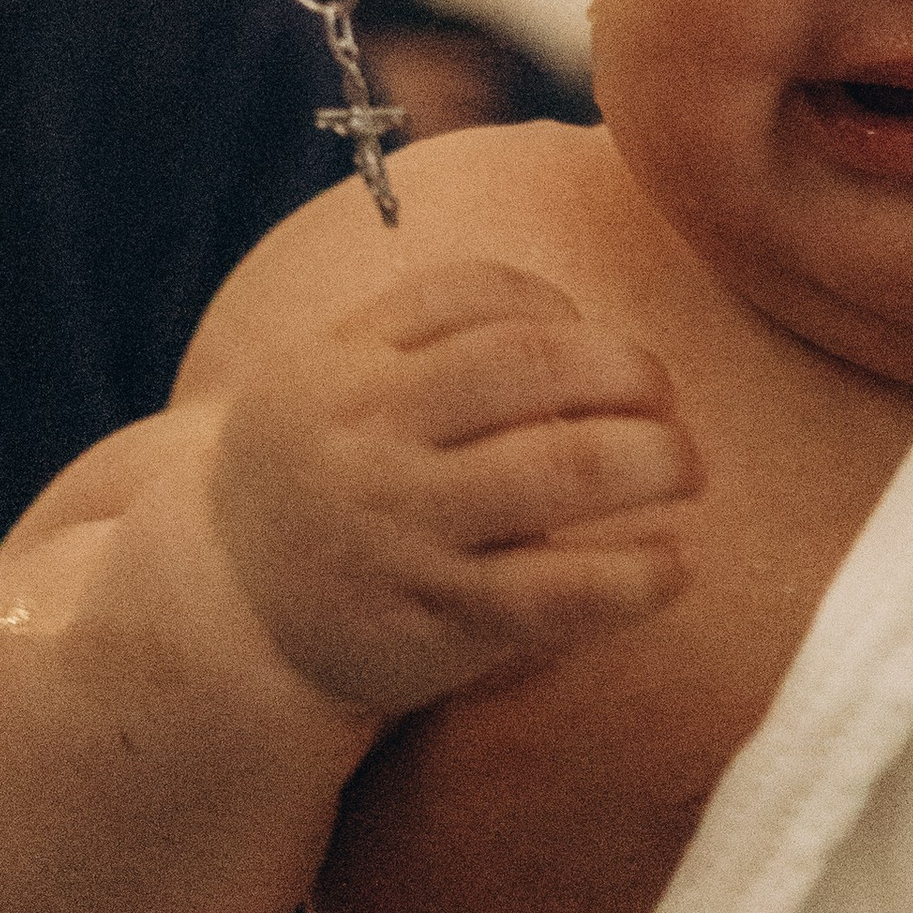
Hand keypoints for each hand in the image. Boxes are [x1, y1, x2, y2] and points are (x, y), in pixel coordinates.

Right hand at [215, 261, 701, 718]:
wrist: (226, 611)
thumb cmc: (317, 478)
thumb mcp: (327, 382)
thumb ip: (423, 343)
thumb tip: (582, 332)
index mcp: (345, 364)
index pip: (474, 294)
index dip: (557, 307)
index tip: (590, 340)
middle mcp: (371, 437)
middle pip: (528, 365)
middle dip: (627, 369)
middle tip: (666, 398)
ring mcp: (403, 529)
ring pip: (556, 471)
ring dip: (652, 458)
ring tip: (686, 466)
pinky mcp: (435, 618)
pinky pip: (553, 591)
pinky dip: (633, 576)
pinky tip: (674, 566)